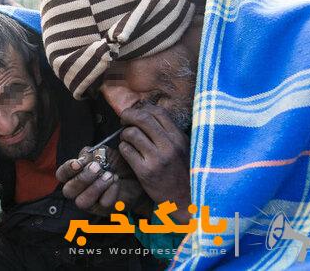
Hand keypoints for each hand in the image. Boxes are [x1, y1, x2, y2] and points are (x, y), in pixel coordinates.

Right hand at [56, 146, 144, 215]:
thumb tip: (82, 159)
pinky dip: (110, 191)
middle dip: (82, 179)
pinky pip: (103, 203)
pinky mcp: (104, 209)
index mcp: (75, 174)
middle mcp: (79, 190)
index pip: (61, 174)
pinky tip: (116, 181)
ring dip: (95, 187)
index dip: (67, 169)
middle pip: (68, 191)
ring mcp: (91, 202)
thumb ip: (89, 154)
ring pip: (82, 202)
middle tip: (96, 168)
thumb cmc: (116, 162)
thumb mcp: (102, 152)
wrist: (136, 172)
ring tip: (109, 175)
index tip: (78, 163)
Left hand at [118, 103, 190, 222]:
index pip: (157, 112)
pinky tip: (128, 153)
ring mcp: (157, 158)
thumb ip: (169, 133)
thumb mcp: (184, 148)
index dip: (142, 109)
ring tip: (127, 140)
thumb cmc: (183, 173)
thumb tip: (147, 115)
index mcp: (179, 137)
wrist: (186, 200)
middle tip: (123, 120)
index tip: (135, 114)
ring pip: (131, 134)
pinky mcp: (145, 172)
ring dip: (124, 134)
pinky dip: (123, 149)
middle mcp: (169, 145)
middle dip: (128, 116)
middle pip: (142, 118)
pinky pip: (126, 150)